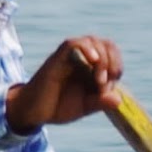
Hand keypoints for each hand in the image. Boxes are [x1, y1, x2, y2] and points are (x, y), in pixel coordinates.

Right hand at [7, 33, 124, 133]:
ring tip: (98, 79)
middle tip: (104, 84)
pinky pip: (74, 43)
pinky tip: (93, 61)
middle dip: (113, 62)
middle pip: (107, 44)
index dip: (117, 68)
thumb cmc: (57, 107)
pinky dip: (87, 48)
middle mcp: (81, 59)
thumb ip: (101, 102)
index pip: (112, 54)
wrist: (33, 112)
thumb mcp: (84, 107)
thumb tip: (118, 99)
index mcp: (91, 68)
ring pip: (93, 40)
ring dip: (103, 59)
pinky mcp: (57, 59)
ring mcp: (69, 57)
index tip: (106, 89)